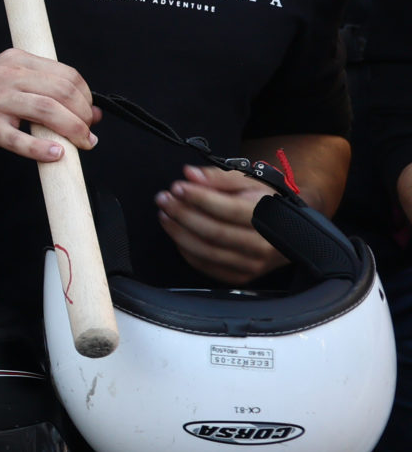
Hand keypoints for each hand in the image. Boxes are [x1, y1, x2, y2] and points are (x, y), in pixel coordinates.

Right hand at [0, 50, 98, 160]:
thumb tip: (90, 113)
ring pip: (47, 111)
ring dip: (72, 130)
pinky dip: (42, 149)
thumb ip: (45, 93)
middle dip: (83, 116)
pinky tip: (55, 154)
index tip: (90, 114)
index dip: (86, 97)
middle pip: (61, 91)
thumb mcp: (8, 84)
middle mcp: (5, 76)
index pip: (66, 74)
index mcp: (15, 61)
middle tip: (88, 134)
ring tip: (81, 144)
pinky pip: (20, 140)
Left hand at [159, 164, 284, 284]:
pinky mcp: (240, 277)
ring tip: (164, 214)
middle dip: (182, 214)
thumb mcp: (249, 182)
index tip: (177, 187)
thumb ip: (218, 177)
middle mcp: (261, 245)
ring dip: (178, 232)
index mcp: (267, 217)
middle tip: (163, 199)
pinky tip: (177, 233)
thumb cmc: (265, 203)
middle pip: (213, 232)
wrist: (289, 233)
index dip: (198, 197)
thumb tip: (190, 174)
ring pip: (206, 251)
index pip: (227, 209)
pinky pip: (206, 266)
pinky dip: (186, 250)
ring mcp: (251, 264)